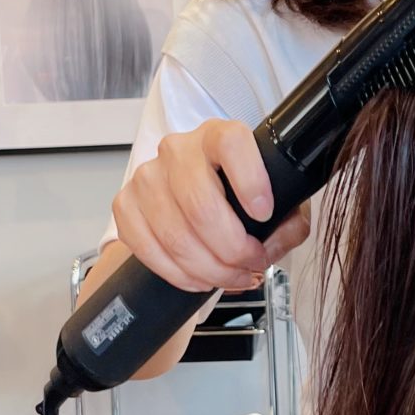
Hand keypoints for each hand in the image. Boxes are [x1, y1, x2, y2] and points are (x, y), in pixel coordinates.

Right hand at [112, 119, 311, 292]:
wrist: (195, 194)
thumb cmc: (238, 195)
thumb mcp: (279, 201)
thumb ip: (287, 223)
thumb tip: (270, 245)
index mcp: (219, 136)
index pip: (230, 144)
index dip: (250, 181)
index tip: (264, 214)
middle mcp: (179, 150)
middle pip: (201, 206)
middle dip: (232, 250)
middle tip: (251, 265)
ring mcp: (147, 176)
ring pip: (175, 235)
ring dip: (208, 270)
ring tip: (229, 277)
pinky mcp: (126, 204)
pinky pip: (147, 249)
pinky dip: (178, 274)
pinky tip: (198, 278)